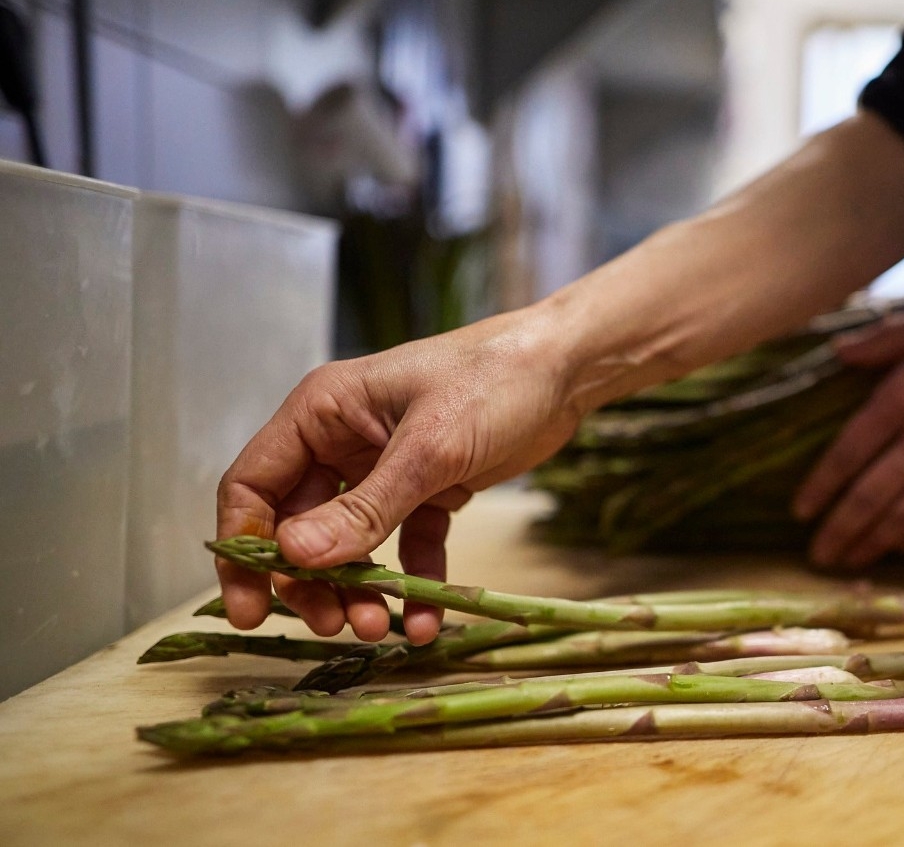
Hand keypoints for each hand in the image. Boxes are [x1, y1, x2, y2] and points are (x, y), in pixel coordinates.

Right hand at [215, 309, 583, 644]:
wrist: (567, 369)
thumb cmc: (495, 380)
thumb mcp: (429, 448)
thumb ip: (365, 507)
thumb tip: (295, 556)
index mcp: (321, 412)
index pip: (253, 486)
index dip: (243, 550)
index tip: (249, 611)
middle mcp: (343, 439)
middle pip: (299, 526)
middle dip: (311, 582)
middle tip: (336, 625)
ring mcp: (385, 466)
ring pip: (351, 542)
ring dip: (359, 589)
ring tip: (382, 628)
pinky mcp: (429, 489)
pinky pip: (407, 545)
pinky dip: (412, 582)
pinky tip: (425, 621)